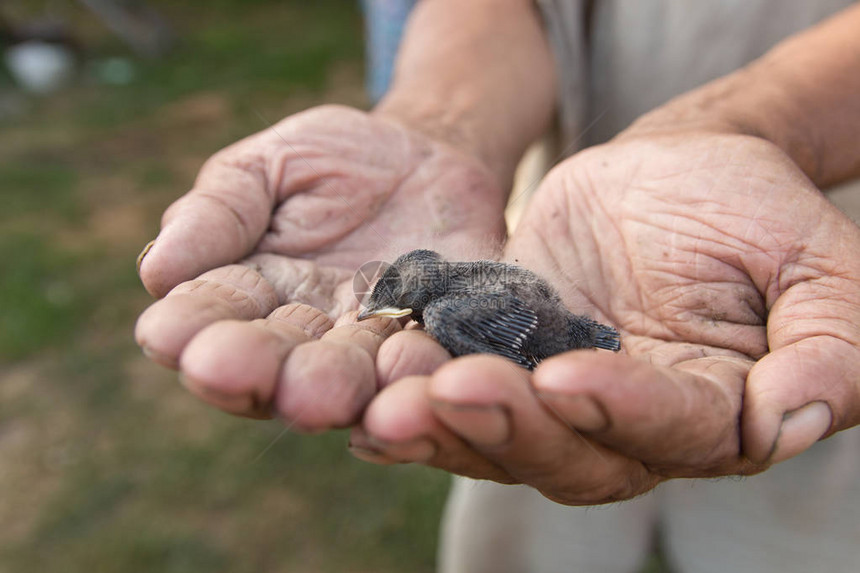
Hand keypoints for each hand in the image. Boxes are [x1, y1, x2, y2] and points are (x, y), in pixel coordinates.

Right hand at [135, 105, 505, 427]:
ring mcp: (377, 343)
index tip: (165, 335)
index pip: (210, 318)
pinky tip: (413, 364)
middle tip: (236, 373)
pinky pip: (434, 360)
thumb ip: (220, 212)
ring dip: (334, 387)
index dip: (187, 329)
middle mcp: (308, 337)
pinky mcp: (441, 337)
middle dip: (258, 370)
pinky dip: (423, 370)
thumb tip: (157, 268)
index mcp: (251, 295)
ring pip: (353, 377)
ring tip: (320, 393)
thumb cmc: (333, 163)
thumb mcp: (268, 166)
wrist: (427, 159)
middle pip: (277, 366)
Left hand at [350, 130, 859, 503]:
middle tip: (446, 389)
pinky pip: (454, 391)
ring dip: (439, 426)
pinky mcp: (503, 362)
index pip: (670, 431)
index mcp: (712, 411)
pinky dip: (411, 398)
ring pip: (497, 435)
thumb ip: (827, 345)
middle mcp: (626, 425)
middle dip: (506, 425)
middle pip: (566, 452)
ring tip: (384, 402)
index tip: (568, 378)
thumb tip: (790, 420)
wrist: (671, 175)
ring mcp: (556, 398)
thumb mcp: (812, 262)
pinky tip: (366, 398)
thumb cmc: (748, 210)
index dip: (620, 412)